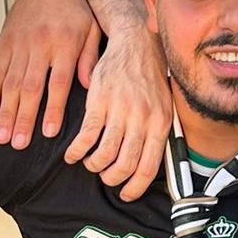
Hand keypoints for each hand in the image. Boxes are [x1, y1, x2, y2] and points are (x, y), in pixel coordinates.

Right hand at [0, 0, 100, 147]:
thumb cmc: (72, 8)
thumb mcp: (91, 28)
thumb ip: (91, 58)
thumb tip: (91, 88)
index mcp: (63, 43)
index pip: (57, 82)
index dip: (52, 108)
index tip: (47, 132)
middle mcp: (39, 45)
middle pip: (30, 87)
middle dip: (23, 118)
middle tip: (18, 144)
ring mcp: (19, 45)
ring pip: (10, 83)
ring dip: (5, 113)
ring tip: (2, 137)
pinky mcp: (4, 44)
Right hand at [63, 24, 171, 200]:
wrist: (135, 43)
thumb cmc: (150, 77)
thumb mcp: (164, 106)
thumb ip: (158, 134)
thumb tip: (149, 165)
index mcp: (160, 123)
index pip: (148, 167)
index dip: (135, 187)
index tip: (126, 194)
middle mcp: (142, 119)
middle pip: (125, 165)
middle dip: (113, 178)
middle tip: (106, 178)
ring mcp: (120, 110)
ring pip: (105, 154)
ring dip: (95, 166)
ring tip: (91, 164)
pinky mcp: (100, 101)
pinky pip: (87, 135)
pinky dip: (78, 150)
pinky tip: (73, 154)